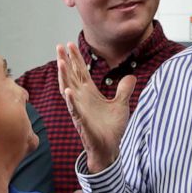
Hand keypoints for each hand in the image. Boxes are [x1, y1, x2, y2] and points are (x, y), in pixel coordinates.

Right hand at [57, 42, 135, 172]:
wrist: (110, 147)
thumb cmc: (112, 128)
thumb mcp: (121, 105)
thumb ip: (124, 90)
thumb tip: (131, 76)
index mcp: (90, 93)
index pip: (81, 72)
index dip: (76, 58)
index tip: (70, 44)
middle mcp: (82, 99)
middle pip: (72, 76)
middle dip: (66, 61)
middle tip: (59, 46)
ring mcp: (80, 110)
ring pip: (68, 90)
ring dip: (64, 77)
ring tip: (60, 62)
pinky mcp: (82, 122)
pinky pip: (74, 110)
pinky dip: (71, 101)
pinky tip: (67, 91)